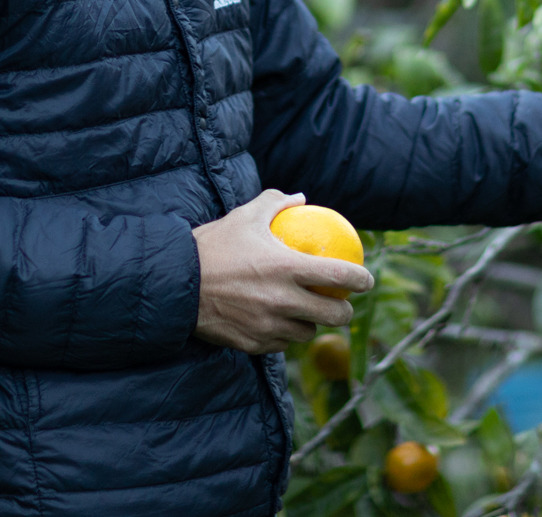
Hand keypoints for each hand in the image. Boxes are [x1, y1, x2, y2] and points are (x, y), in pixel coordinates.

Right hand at [191, 190, 373, 353]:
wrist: (175, 285)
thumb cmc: (212, 246)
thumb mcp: (244, 216)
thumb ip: (275, 202)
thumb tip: (301, 198)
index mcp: (286, 267)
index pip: (339, 275)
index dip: (361, 279)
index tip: (366, 279)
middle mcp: (282, 300)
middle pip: (334, 314)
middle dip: (344, 311)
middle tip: (342, 303)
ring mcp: (269, 326)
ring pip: (308, 332)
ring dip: (312, 324)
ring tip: (308, 314)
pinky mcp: (255, 344)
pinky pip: (282, 343)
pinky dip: (284, 334)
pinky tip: (280, 324)